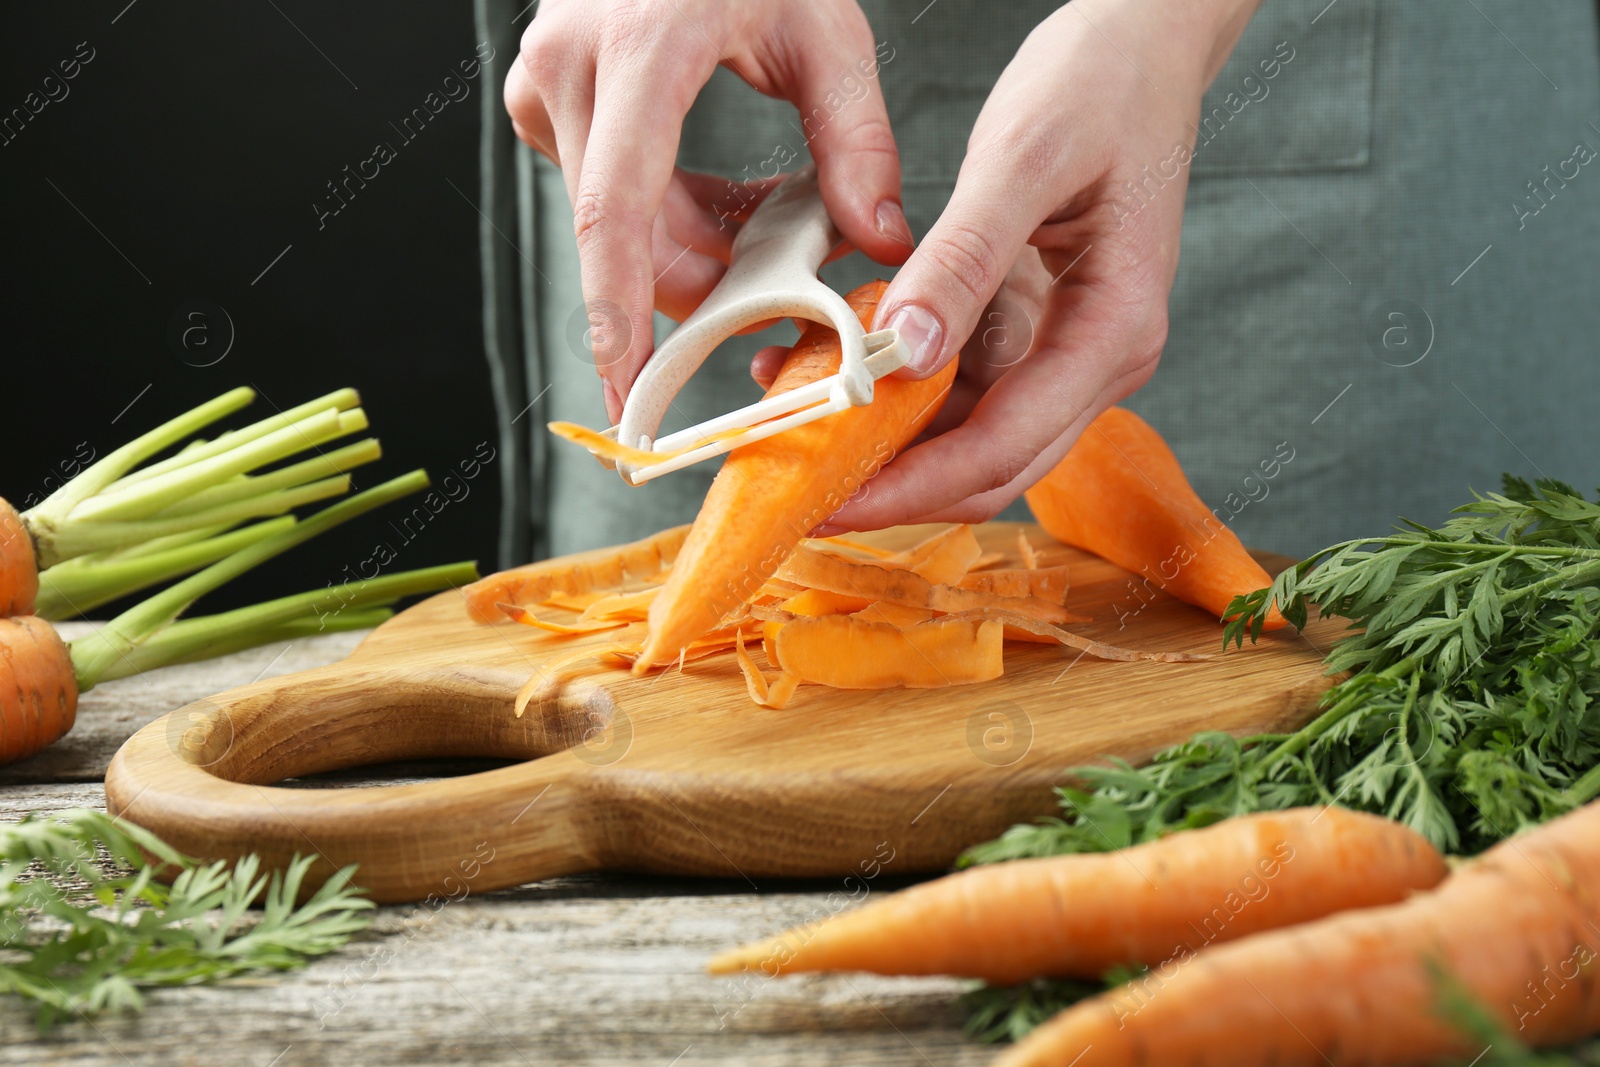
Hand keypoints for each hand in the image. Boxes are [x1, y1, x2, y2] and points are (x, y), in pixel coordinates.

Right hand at [504, 0, 914, 421]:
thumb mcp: (824, 30)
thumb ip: (858, 142)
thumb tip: (880, 242)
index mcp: (639, 48)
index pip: (616, 211)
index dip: (618, 312)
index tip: (628, 388)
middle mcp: (569, 68)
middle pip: (621, 234)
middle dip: (695, 283)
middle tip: (769, 297)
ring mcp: (544, 83)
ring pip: (613, 223)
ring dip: (688, 248)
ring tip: (757, 224)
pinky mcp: (543, 98)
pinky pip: (604, 194)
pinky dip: (665, 216)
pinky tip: (716, 199)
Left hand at [821, 0, 1262, 531]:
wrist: (1143, 44)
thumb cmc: (1103, 84)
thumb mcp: (1023, 158)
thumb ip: (965, 260)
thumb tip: (906, 356)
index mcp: (1113, 331)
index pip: (1003, 448)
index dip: (911, 487)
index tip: (831, 503)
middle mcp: (1098, 359)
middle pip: (989, 467)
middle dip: (894, 488)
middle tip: (800, 491)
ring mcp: (1067, 347)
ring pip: (971, 435)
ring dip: (889, 441)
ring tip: (797, 424)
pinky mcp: (1035, 325)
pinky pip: (963, 384)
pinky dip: (900, 388)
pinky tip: (833, 364)